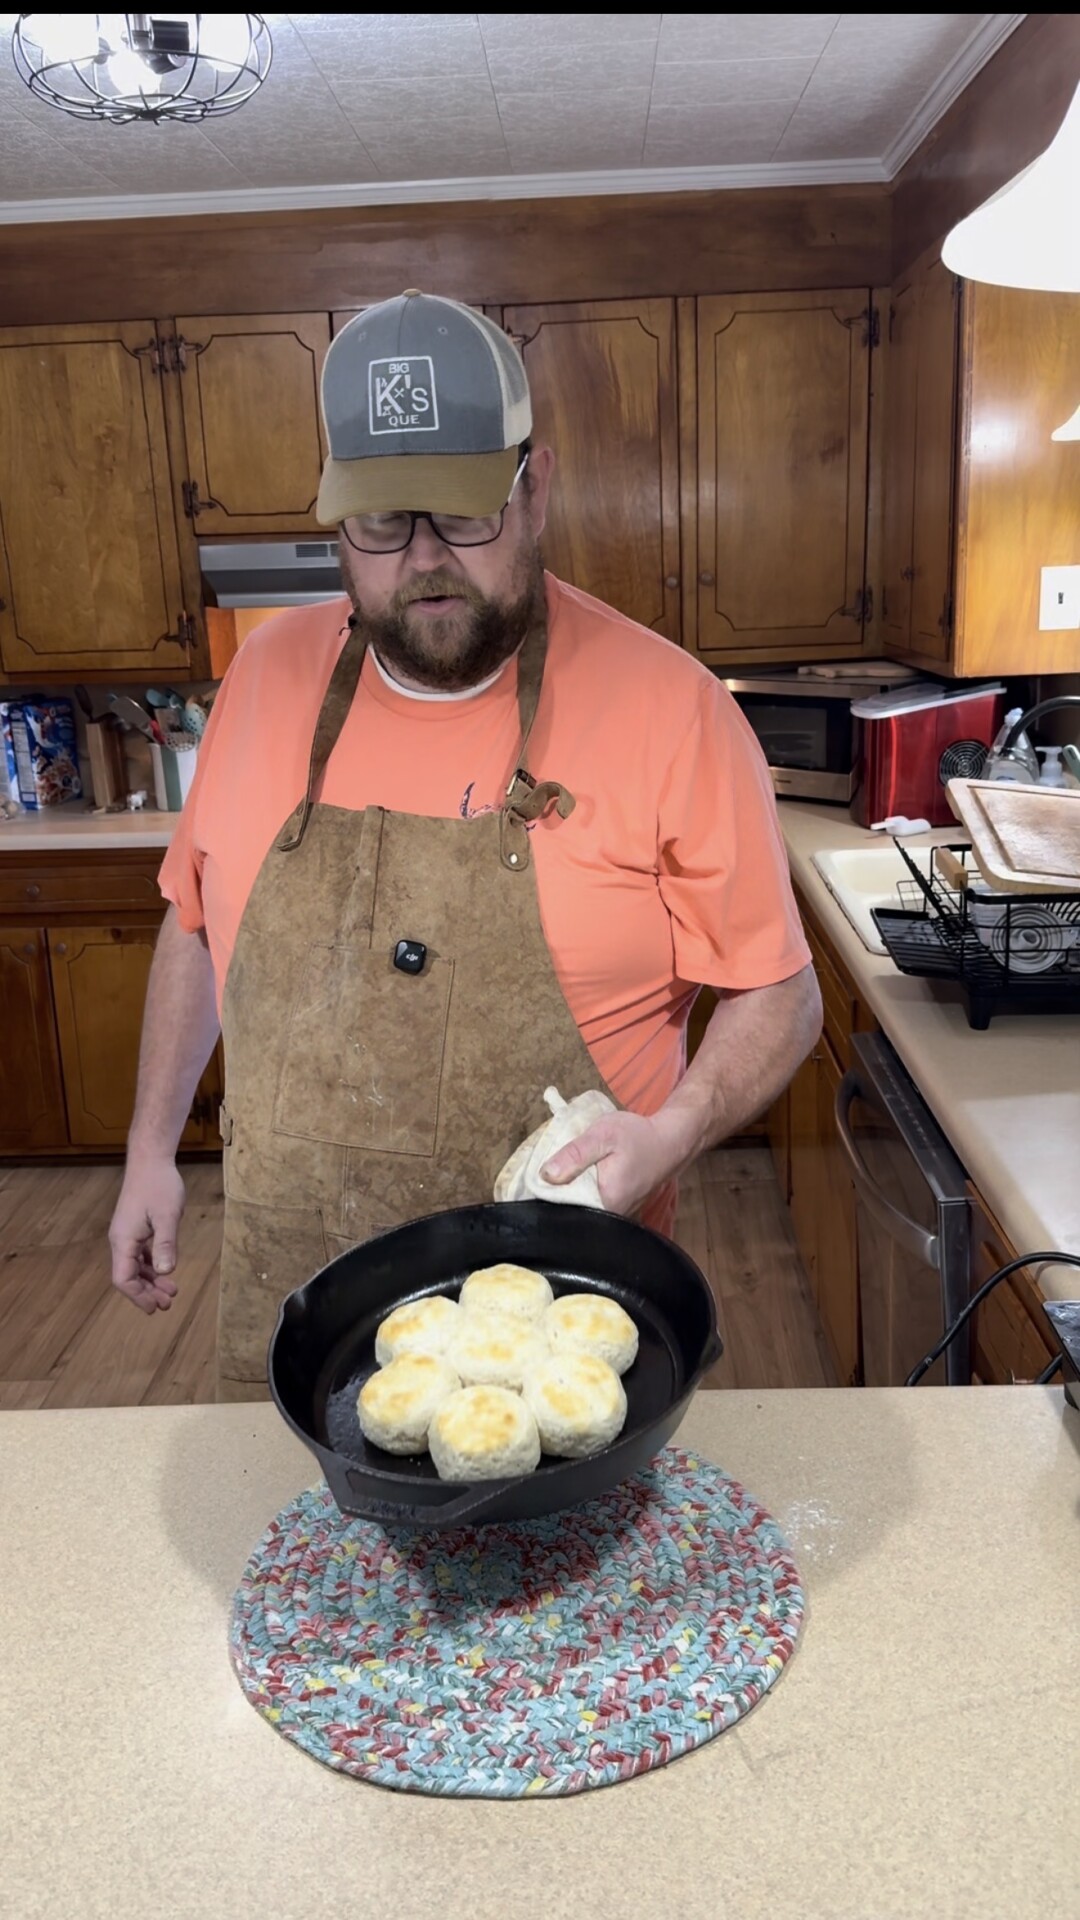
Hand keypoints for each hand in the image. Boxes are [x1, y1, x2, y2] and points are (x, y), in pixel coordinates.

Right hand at [109, 1156, 185, 1313]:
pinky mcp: (136, 1228)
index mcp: (123, 1240)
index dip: (138, 1296)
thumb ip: (166, 1243)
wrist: (151, 1160)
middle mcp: (121, 1240)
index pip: (123, 1278)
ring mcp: (127, 1234)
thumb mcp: (167, 1215)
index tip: (155, 1307)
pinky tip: (165, 1272)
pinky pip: (140, 1255)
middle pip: (128, 1276)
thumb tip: (166, 1271)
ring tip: (171, 1292)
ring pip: (135, 1266)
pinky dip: (152, 1266)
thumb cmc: (159, 1185)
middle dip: (146, 1292)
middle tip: (168, 1304)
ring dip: (151, 1281)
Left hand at [540, 1108, 689, 1216]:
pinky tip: (578, 1176)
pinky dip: (581, 1191)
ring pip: (580, 1208)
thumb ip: (574, 1154)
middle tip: (544, 1172)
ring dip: (568, 1191)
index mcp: (605, 1202)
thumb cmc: (638, 1136)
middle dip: (554, 1193)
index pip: (562, 1209)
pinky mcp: (617, 1209)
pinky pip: (591, 1205)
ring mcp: (616, 1215)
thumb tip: (545, 1175)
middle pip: (570, 1211)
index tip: (533, 1180)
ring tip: (560, 1172)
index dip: (544, 1195)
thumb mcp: (603, 1135)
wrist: (669, 1142)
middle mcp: (611, 1216)